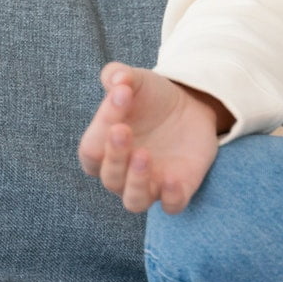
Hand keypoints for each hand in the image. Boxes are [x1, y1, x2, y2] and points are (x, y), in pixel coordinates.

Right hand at [77, 61, 220, 213]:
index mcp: (103, 149)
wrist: (190, 105)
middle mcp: (122, 173)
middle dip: (115, 155)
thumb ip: (119, 76)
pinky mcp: (178, 189)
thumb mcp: (136, 81)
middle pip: (110, 177)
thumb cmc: (151, 97)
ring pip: (134, 200)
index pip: (92, 147)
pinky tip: (172, 180)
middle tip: (123, 130)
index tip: (122, 92)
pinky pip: (171, 205)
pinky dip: (170, 198)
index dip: (102, 123)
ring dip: (136, 182)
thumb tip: (116, 77)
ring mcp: (150, 184)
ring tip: (143, 155)